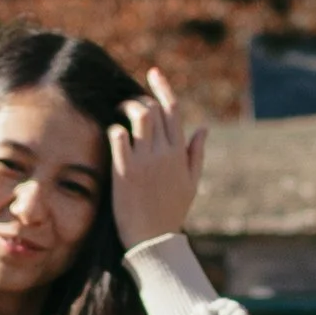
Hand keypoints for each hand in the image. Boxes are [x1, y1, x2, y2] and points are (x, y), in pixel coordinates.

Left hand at [108, 67, 207, 248]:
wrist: (153, 241)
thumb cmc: (171, 213)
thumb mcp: (191, 183)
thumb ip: (196, 154)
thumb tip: (203, 128)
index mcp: (180, 153)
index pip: (173, 110)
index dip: (163, 87)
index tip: (153, 73)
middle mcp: (164, 153)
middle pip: (154, 109)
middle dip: (140, 99)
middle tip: (127, 105)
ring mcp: (145, 161)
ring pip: (138, 117)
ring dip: (126, 108)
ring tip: (118, 114)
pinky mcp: (125, 172)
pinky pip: (118, 137)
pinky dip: (114, 129)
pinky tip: (112, 135)